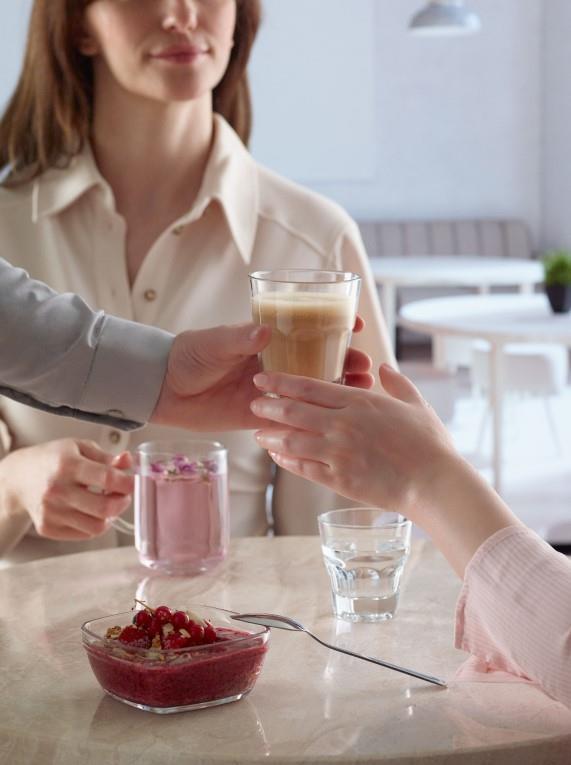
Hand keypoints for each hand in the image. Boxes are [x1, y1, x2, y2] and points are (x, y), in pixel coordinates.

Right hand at [0, 439, 132, 540]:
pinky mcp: (48, 528)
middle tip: (123, 495)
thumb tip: (129, 461)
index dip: (128, 483)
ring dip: (110, 516)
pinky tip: (90, 511)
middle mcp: (57, 490)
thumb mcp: (79, 448)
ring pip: (97, 526)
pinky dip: (95, 524)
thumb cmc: (53, 459)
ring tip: (106, 503)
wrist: (19, 478)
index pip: (108, 478)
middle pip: (105, 508)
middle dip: (123, 502)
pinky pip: (84, 534)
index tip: (134, 481)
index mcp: (68, 465)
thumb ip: (107, 457)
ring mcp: (51, 512)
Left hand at [151, 318, 373, 430]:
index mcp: (267, 340)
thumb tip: (265, 331)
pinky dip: (313, 418)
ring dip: (337, 390)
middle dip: (345, 362)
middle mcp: (275, 364)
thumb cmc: (188, 355)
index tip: (358, 325)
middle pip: (319, 362)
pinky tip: (336, 423)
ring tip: (360, 392)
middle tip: (365, 367)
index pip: (308, 329)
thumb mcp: (215, 342)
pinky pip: (292, 417)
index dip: (335, 325)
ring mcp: (271, 390)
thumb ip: (240, 338)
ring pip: (312, 390)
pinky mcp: (261, 415)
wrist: (164, 389)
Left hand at [251, 364, 520, 576]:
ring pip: (292, 440)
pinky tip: (277, 456)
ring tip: (257, 433)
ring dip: (271, 435)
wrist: (434, 484)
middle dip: (268, 406)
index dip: (281, 382)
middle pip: (293, 412)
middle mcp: (343, 425)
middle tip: (253, 403)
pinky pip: (303, 467)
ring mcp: (338, 453)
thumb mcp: (416, 404)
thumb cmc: (430, 444)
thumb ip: (397, 384)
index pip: (309, 387)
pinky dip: (286, 460)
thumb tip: (383, 368)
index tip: (263, 379)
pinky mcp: (339, 479)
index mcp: (359, 403)